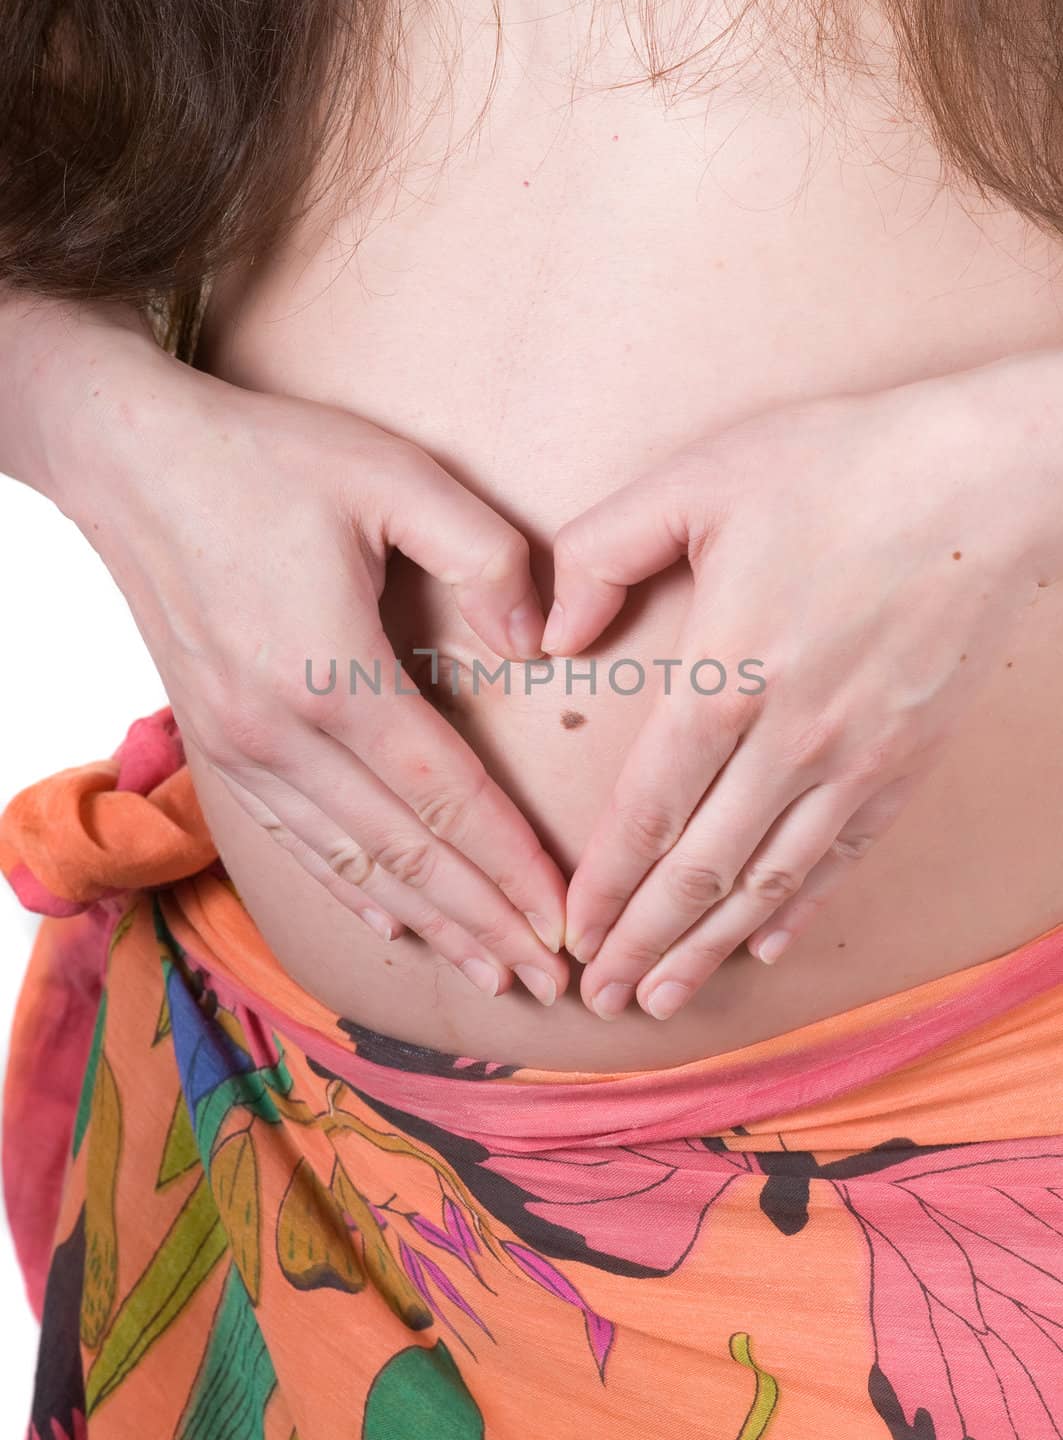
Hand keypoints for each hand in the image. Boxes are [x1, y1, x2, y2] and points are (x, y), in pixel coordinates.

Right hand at [49, 326, 568, 1005]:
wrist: (134, 463)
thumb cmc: (270, 460)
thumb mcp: (393, 475)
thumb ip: (484, 554)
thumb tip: (536, 643)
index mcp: (333, 673)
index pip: (446, 797)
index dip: (513, 867)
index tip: (567, 921)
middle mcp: (281, 733)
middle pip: (404, 852)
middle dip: (485, 922)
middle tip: (551, 980)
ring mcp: (241, 749)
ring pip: (350, 863)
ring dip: (428, 924)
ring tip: (491, 973)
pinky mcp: (219, 747)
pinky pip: (295, 841)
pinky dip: (351, 890)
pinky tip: (393, 922)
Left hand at [543, 360, 1062, 1019]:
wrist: (987, 478)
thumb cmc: (839, 467)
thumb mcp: (696, 480)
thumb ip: (602, 553)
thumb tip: (551, 637)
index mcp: (726, 678)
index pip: (645, 813)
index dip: (604, 887)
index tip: (571, 934)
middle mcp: (790, 741)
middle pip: (700, 872)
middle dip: (643, 945)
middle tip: (600, 1000)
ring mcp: (856, 761)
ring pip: (770, 883)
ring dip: (711, 949)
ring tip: (665, 1000)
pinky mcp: (907, 762)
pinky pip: (844, 856)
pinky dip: (799, 907)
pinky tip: (768, 944)